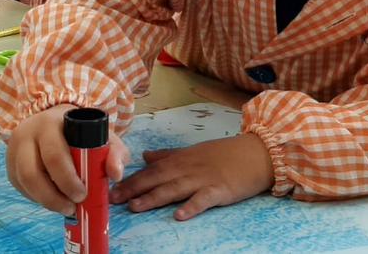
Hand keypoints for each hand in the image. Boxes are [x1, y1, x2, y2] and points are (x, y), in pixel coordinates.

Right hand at [6, 104, 130, 215]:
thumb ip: (114, 152)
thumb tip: (115, 174)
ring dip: (45, 201)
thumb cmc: (80, 132)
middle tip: (73, 207)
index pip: (54, 155)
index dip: (67, 180)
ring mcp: (14, 151)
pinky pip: (21, 187)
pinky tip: (53, 198)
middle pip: (31, 173)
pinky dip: (38, 198)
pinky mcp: (10, 165)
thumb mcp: (102, 136)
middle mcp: (26, 135)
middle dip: (53, 196)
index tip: (83, 194)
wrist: (54, 121)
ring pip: (23, 183)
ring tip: (65, 207)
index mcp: (49, 124)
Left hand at [110, 133, 273, 220]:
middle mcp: (188, 168)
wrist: (256, 153)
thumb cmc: (224, 154)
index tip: (112, 188)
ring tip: (136, 207)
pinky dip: (191, 207)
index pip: (150, 171)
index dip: (131, 180)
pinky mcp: (219, 190)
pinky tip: (179, 215)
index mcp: (180, 159)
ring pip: (174, 189)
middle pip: (157, 179)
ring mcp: (203, 179)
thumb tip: (146, 157)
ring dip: (154, 198)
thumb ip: (168, 155)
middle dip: (134, 189)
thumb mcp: (193, 151)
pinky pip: (203, 200)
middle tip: (114, 199)